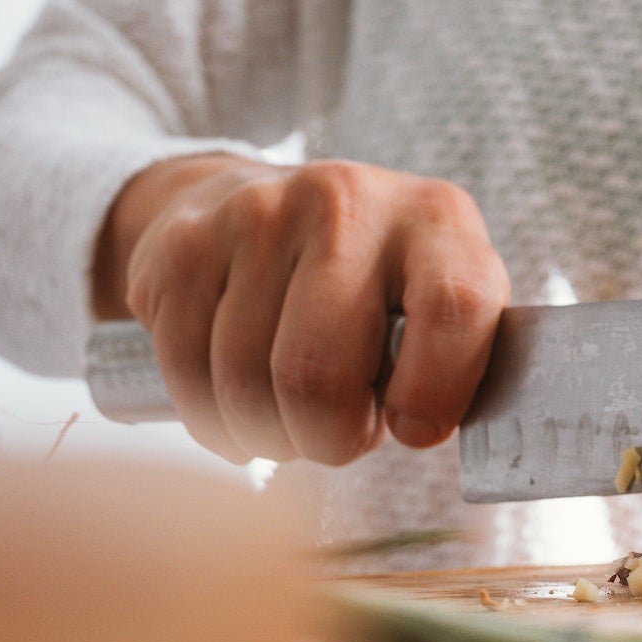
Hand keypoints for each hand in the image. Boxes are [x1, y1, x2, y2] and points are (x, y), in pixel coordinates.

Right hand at [92, 155, 509, 464]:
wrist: (271, 206)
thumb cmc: (384, 288)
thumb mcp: (443, 305)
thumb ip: (457, 361)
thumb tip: (420, 429)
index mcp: (439, 220)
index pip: (454, 309)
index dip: (435, 392)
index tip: (415, 432)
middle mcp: (348, 202)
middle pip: (320, 373)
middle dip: (328, 440)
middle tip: (339, 438)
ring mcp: (258, 214)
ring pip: (245, 386)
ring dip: (270, 436)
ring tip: (294, 419)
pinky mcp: (184, 243)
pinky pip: (186, 376)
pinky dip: (214, 421)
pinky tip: (240, 406)